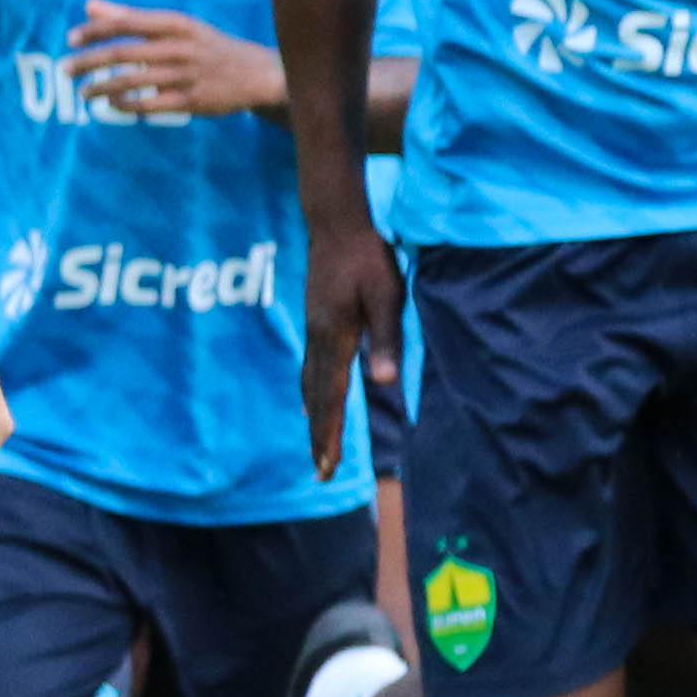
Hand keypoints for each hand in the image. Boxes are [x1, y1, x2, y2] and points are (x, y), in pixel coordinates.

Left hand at [67, 0, 286, 118]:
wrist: (259, 73)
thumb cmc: (207, 46)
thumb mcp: (176, 26)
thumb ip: (131, 16)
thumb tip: (90, 5)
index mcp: (177, 24)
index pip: (127, 22)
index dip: (95, 31)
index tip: (70, 40)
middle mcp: (181, 46)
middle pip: (123, 53)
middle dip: (88, 62)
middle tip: (64, 70)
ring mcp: (188, 75)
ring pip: (132, 81)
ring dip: (101, 87)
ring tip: (83, 93)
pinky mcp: (193, 101)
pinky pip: (149, 105)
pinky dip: (125, 105)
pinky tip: (111, 104)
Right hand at [301, 211, 403, 480]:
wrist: (336, 224)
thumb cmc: (368, 258)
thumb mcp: (388, 296)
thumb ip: (386, 339)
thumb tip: (383, 382)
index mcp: (335, 339)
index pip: (332, 398)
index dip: (330, 433)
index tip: (328, 466)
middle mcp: (317, 341)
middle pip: (316, 399)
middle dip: (319, 436)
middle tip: (322, 472)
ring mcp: (312, 331)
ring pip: (309, 385)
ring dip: (314, 418)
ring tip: (318, 445)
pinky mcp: (314, 321)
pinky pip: (309, 369)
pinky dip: (311, 393)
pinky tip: (313, 400)